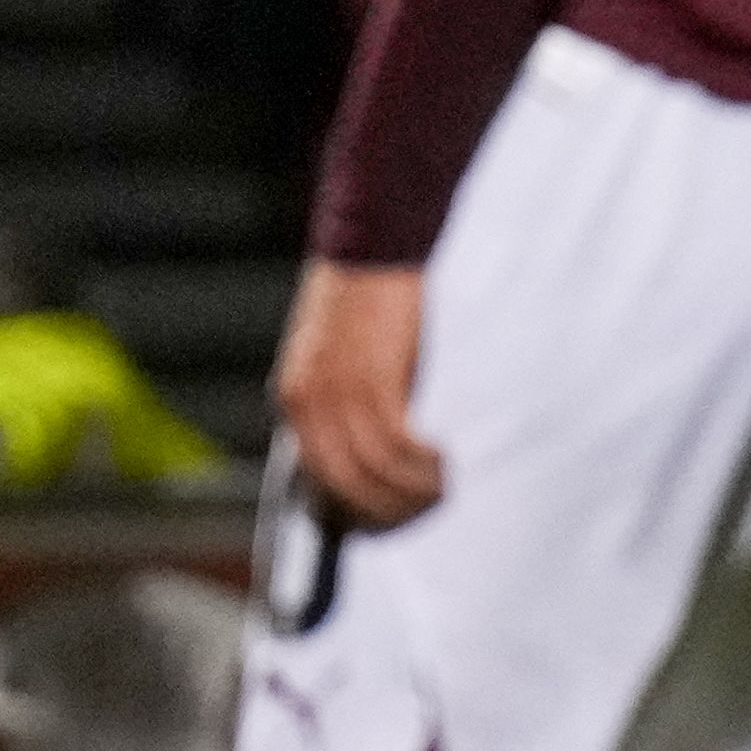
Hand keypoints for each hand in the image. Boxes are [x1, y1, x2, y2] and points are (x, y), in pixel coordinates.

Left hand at [273, 261, 446, 529]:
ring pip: (375, 468)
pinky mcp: (368, 378)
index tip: (404, 513)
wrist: (379, 237)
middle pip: (348, 483)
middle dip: (395, 506)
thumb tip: (390, 447)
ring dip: (417, 487)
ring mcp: (334, 390)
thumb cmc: (377, 289)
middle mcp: (306, 399)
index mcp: (297, 396)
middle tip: (437, 505)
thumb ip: (359, 394)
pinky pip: (397, 442)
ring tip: (453, 486)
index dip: (365, 505)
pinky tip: (452, 460)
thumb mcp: (351, 350)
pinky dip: (427, 461)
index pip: (324, 478)